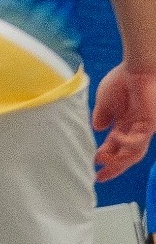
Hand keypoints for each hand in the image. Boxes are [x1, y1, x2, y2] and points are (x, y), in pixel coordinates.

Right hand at [91, 64, 155, 181]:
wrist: (139, 67)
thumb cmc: (123, 79)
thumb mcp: (104, 101)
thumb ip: (101, 116)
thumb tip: (97, 129)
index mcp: (126, 123)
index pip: (117, 146)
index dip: (106, 158)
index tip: (94, 167)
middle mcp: (136, 128)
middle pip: (127, 155)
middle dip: (114, 167)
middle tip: (99, 176)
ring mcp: (144, 127)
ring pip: (134, 153)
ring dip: (117, 159)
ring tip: (101, 159)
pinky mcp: (150, 124)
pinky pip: (138, 141)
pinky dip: (125, 142)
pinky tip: (114, 137)